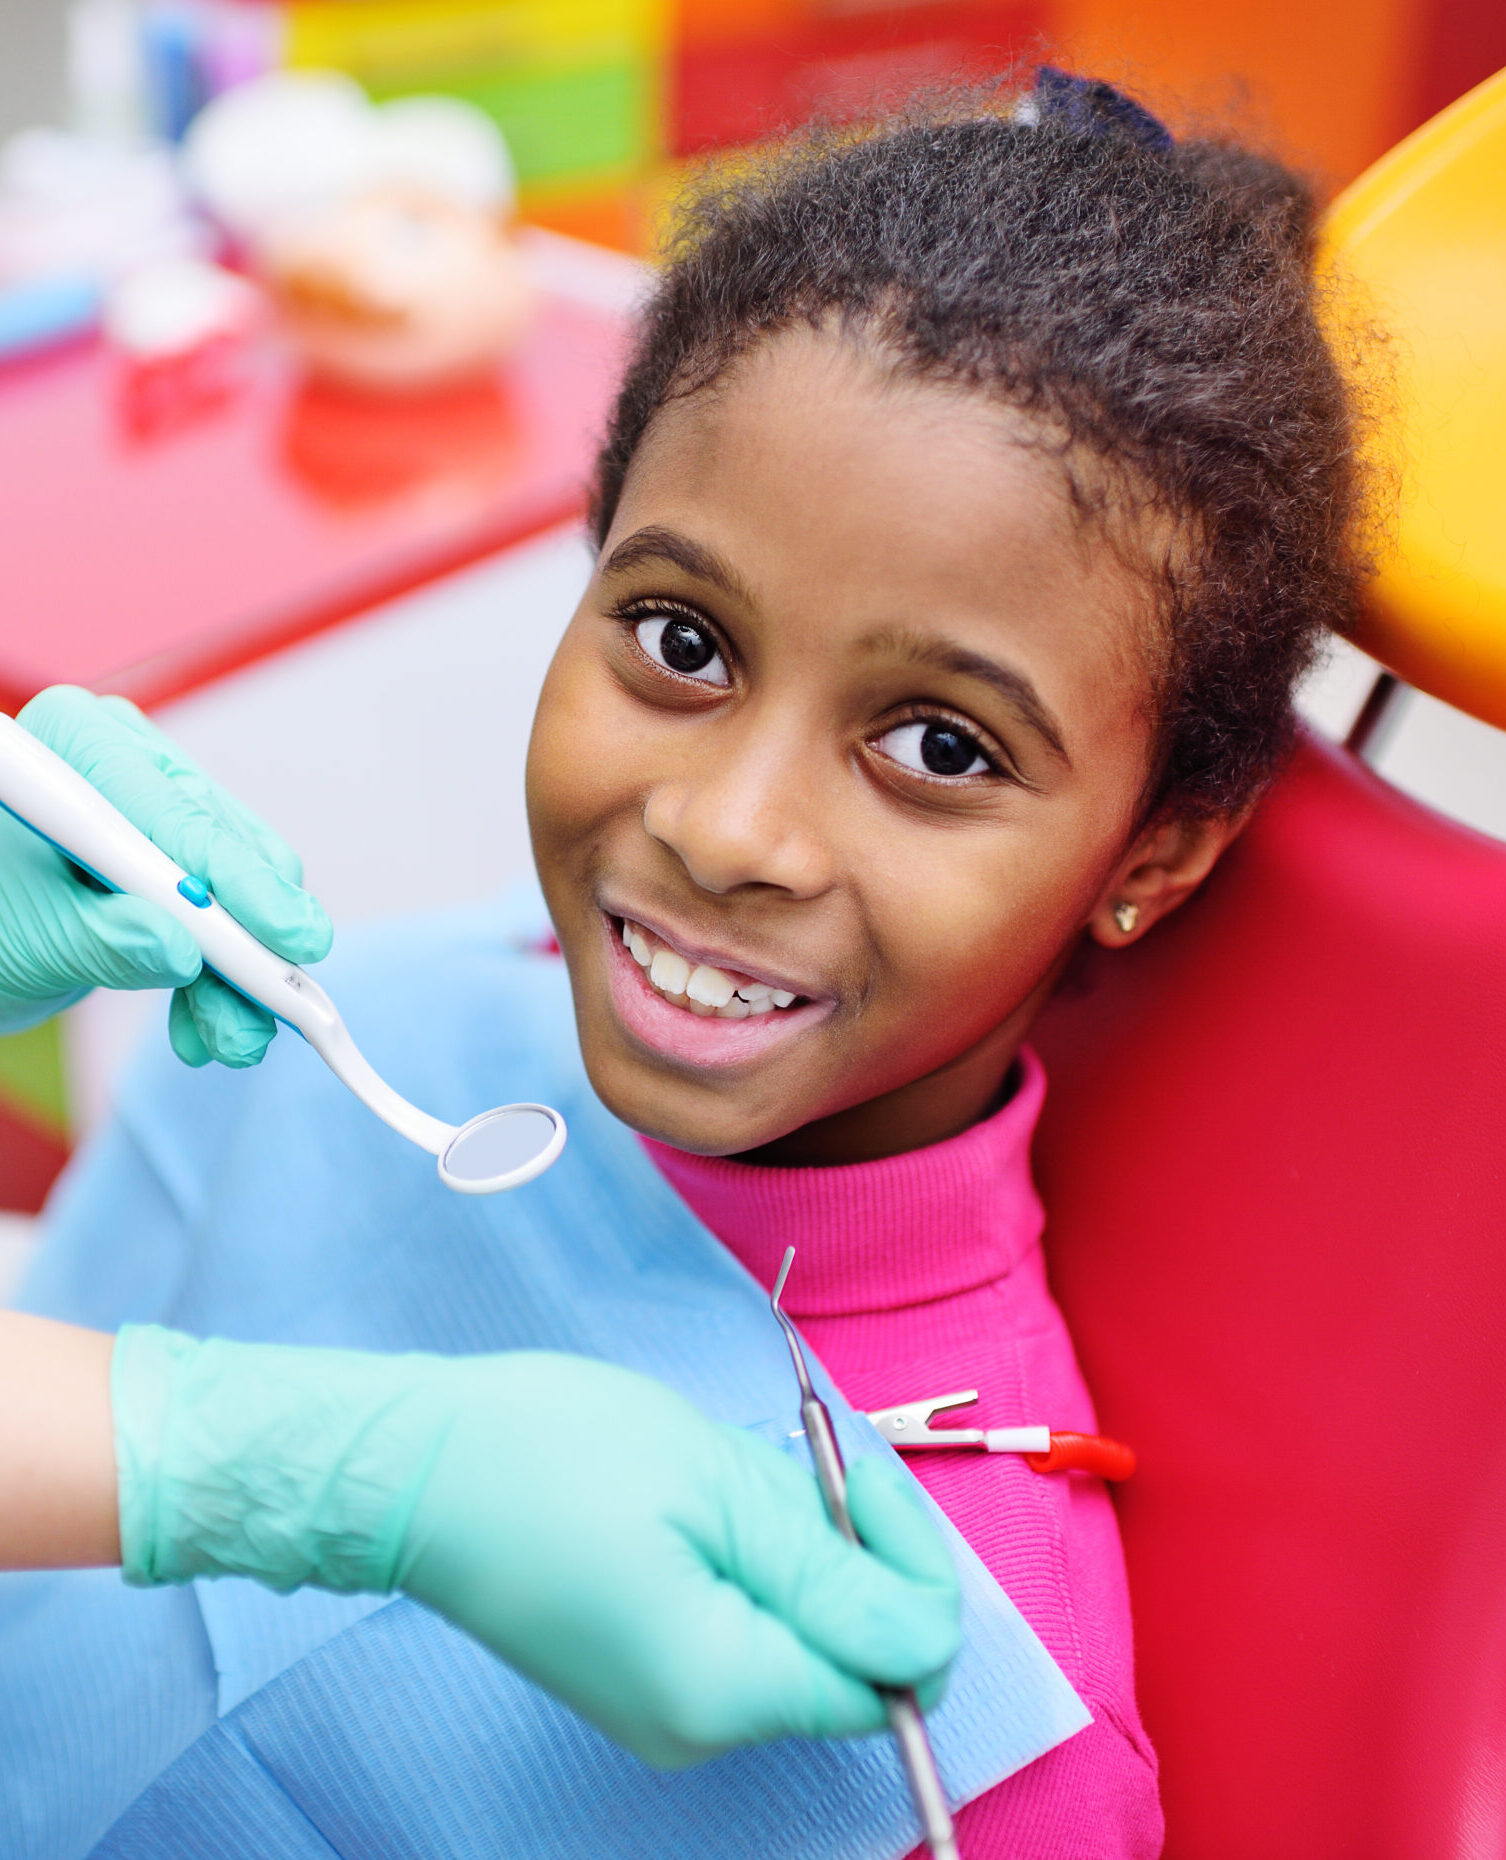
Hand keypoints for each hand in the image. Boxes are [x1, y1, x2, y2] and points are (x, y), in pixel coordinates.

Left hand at [2, 686, 329, 1064]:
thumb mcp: (34, 938)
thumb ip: (106, 941)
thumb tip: (180, 950)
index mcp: (77, 743)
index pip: (178, 813)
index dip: (241, 878)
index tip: (290, 934)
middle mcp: (126, 760)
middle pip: (221, 847)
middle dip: (246, 940)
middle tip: (275, 1006)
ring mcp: (155, 806)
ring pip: (238, 886)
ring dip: (237, 974)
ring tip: (227, 1038)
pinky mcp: (174, 853)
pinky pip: (227, 912)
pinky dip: (221, 975)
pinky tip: (206, 1022)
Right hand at [113, 1330, 961, 1766]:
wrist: (412, 1468)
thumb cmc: (553, 1453)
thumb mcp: (715, 1486)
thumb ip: (833, 1573)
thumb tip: (931, 1641)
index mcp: (724, 1692)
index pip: (898, 1670)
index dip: (907, 1567)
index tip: (852, 1472)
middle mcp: (702, 1734)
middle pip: (853, 1661)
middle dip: (855, 1554)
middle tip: (799, 1459)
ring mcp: (668, 1716)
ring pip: (802, 1644)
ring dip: (801, 1555)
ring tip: (729, 1478)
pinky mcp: (643, 1684)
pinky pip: (747, 1638)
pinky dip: (756, 1571)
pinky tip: (702, 1506)